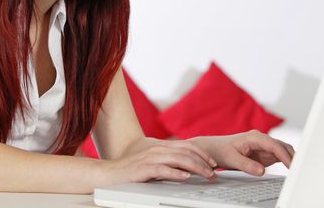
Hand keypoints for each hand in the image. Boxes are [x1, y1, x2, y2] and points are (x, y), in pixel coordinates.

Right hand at [101, 138, 218, 185]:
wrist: (110, 173)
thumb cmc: (131, 170)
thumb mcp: (152, 162)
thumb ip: (168, 162)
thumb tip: (187, 168)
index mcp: (161, 147)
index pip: (187, 146)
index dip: (202, 153)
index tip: (213, 163)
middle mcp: (158, 149)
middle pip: (187, 152)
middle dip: (203, 162)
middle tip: (214, 172)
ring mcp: (151, 158)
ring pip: (179, 159)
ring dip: (196, 168)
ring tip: (206, 175)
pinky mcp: (144, 169)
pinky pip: (163, 169)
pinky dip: (176, 173)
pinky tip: (185, 178)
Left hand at [190, 130, 294, 175]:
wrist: (213, 149)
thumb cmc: (221, 150)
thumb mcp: (231, 159)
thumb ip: (246, 165)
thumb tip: (261, 171)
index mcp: (254, 137)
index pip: (274, 145)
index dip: (284, 156)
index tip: (291, 166)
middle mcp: (261, 139)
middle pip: (282, 146)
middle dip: (292, 157)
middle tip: (300, 170)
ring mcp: (263, 146)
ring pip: (283, 150)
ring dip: (291, 159)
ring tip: (299, 171)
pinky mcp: (263, 153)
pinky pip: (278, 156)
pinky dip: (286, 162)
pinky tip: (291, 170)